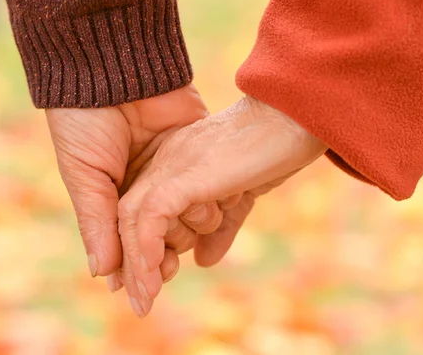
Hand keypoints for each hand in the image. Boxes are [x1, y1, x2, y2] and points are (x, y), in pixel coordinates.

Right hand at [46, 85, 220, 304]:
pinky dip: (219, 200)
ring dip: (194, 230)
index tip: (147, 292)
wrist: (114, 64)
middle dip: (167, 253)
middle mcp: (147, 184)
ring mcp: (175, 167)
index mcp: (114, 194)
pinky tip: (222, 218)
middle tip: (170, 267)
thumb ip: (96, 223)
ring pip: (193, 213)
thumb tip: (104, 275)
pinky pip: (213, 181)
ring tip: (191, 238)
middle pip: (165, 233)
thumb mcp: (83, 174)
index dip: (138, 266)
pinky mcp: (199, 146)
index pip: (131, 241)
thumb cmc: (84, 121)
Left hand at [118, 96, 327, 314]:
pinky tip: (155, 277)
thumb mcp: (239, 199)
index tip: (147, 285)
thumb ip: (220, 228)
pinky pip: (151, 216)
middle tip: (142, 302)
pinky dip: (147, 248)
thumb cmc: (272, 152)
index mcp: (176, 167)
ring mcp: (172, 167)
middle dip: (134, 263)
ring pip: (133, 219)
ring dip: (137, 265)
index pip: (144, 213)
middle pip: (130, 218)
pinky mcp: (185, 175)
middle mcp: (166, 164)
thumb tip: (204, 260)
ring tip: (146, 300)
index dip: (141, 250)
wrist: (292, 120)